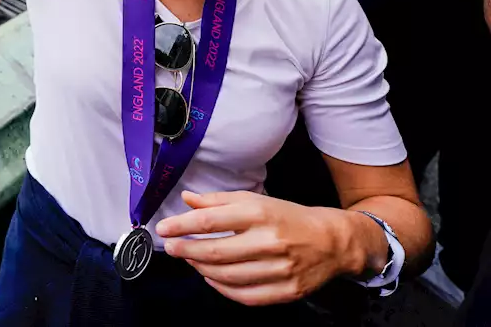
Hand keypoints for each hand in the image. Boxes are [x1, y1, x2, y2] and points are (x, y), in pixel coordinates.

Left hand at [155, 190, 371, 305]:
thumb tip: (187, 199)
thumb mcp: (254, 200)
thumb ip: (218, 201)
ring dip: (201, 269)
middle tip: (171, 248)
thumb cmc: (289, 217)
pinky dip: (222, 288)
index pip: (209, 221)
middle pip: (214, 252)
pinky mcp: (287, 291)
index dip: (181, 225)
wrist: (333, 241)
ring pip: (227, 276)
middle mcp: (269, 241)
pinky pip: (245, 296)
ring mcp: (279, 269)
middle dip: (185, 250)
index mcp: (259, 214)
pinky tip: (212, 278)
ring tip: (191, 260)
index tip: (163, 228)